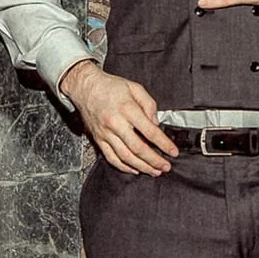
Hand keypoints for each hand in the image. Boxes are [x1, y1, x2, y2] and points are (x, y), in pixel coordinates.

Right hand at [60, 60, 179, 176]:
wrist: (85, 87)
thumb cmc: (110, 86)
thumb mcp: (134, 87)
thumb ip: (149, 104)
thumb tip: (156, 122)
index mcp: (127, 109)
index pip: (150, 131)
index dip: (163, 144)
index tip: (173, 151)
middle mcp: (115, 123)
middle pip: (138, 148)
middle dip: (154, 161)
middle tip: (165, 166)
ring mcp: (106, 134)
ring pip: (125, 157)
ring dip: (141, 167)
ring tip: (153, 171)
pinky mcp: (99, 139)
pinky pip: (111, 158)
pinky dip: (123, 167)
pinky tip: (134, 170)